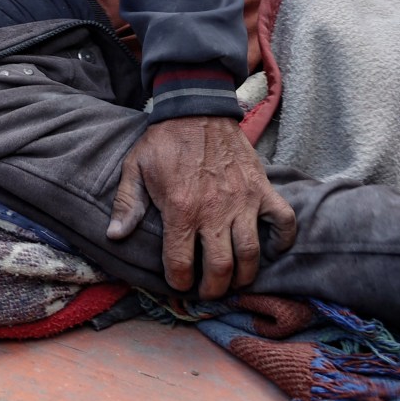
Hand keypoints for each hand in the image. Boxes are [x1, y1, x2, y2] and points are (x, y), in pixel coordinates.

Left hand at [107, 115, 297, 297]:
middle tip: (208, 291)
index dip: (180, 282)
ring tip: (235, 281)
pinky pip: (284, 222)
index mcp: (180, 209)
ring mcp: (243, 201)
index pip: (181, 263)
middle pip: (221, 268)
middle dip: (214, 289)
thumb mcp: (135, 168)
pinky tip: (272, 249)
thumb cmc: (163, 140)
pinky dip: (283, 240)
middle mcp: (214, 210)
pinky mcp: (262, 189)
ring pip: (251, 254)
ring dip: (245, 276)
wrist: (196, 109)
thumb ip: (127, 204)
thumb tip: (115, 236)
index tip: (180, 285)